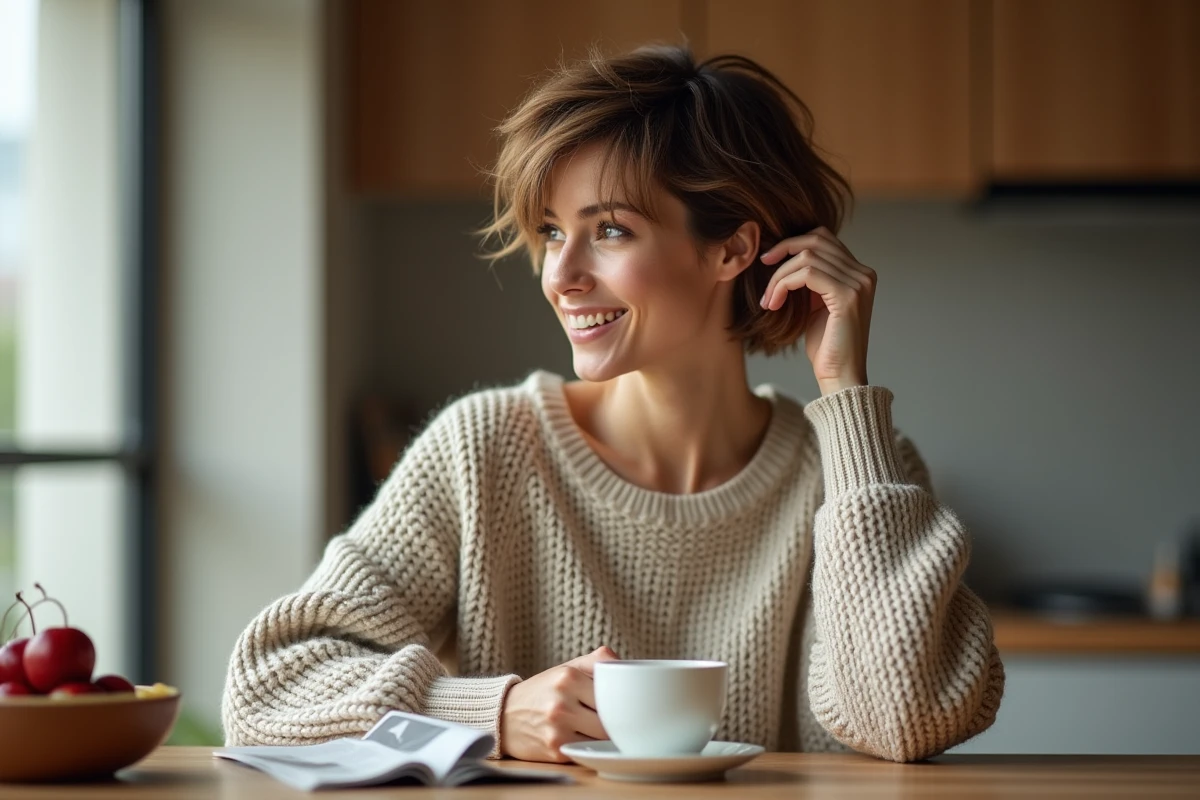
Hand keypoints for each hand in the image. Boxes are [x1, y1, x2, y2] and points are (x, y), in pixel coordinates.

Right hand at [499, 646, 618, 761]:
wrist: (505, 714)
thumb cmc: (545, 689)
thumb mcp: (569, 667)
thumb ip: (599, 661)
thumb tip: (629, 666)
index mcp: (568, 677)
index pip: (613, 693)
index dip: (623, 700)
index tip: (628, 703)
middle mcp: (561, 703)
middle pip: (610, 719)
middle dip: (617, 721)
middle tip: (620, 719)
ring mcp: (557, 729)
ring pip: (602, 738)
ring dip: (606, 736)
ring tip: (602, 729)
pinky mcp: (555, 750)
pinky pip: (587, 750)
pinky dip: (590, 746)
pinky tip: (584, 738)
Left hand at [759, 226, 875, 394]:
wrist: (839, 375)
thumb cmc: (826, 347)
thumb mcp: (816, 306)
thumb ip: (810, 281)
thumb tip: (785, 259)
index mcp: (858, 274)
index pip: (824, 237)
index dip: (793, 242)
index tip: (769, 259)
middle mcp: (863, 274)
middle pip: (816, 239)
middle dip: (783, 250)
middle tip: (762, 265)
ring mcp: (858, 283)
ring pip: (807, 257)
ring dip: (779, 276)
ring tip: (768, 299)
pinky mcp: (847, 296)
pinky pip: (806, 274)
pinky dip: (783, 285)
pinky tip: (774, 303)